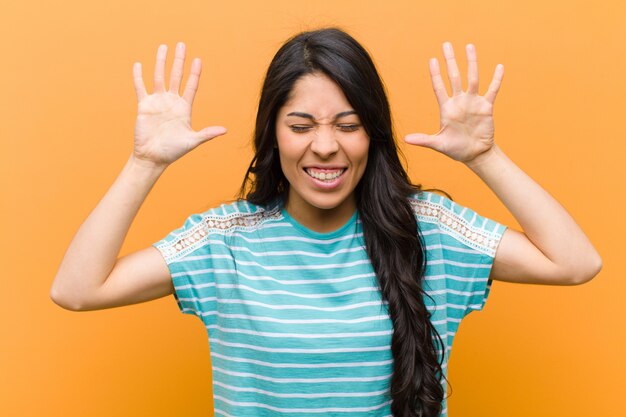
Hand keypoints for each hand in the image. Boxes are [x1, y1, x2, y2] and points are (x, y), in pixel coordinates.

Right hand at [132, 42, 226, 168]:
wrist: (153, 157)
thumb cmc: (173, 151)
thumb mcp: (192, 141)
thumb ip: (207, 134)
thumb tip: (225, 130)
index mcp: (184, 108)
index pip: (191, 86)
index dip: (194, 73)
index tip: (198, 60)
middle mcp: (171, 101)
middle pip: (176, 76)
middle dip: (179, 60)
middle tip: (181, 44)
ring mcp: (158, 102)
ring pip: (159, 77)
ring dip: (161, 62)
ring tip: (163, 47)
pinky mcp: (144, 105)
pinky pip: (140, 87)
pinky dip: (138, 76)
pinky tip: (138, 64)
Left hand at [404, 42, 503, 164]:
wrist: (474, 154)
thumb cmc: (455, 149)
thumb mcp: (438, 144)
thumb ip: (423, 140)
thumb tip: (405, 139)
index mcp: (446, 108)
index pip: (439, 87)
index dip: (436, 74)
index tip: (432, 59)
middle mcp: (459, 101)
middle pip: (454, 76)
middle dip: (450, 61)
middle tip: (446, 44)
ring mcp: (473, 102)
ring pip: (472, 78)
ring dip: (471, 62)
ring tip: (469, 46)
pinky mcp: (486, 107)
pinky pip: (492, 90)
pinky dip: (496, 79)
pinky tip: (499, 67)